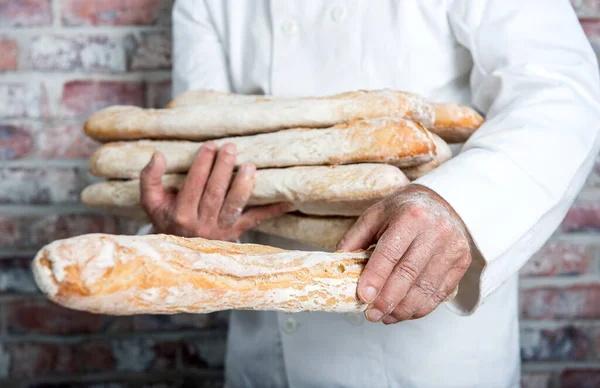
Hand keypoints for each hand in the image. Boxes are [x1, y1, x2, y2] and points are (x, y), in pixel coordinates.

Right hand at [139, 142, 291, 240]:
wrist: (178, 252)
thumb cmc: (166, 218)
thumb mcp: (151, 201)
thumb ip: (150, 178)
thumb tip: (158, 155)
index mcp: (180, 215)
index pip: (193, 185)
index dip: (202, 165)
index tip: (210, 146)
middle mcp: (202, 224)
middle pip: (215, 194)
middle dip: (224, 169)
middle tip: (231, 148)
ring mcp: (222, 230)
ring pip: (235, 207)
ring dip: (244, 186)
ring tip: (251, 166)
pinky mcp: (237, 232)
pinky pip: (256, 220)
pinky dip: (272, 210)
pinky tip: (287, 200)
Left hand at [337, 185, 471, 323]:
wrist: (442, 202)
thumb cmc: (402, 211)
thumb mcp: (375, 216)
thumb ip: (355, 239)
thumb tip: (337, 266)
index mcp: (411, 216)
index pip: (390, 252)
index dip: (376, 277)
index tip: (362, 296)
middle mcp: (435, 230)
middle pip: (409, 274)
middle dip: (387, 300)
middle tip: (371, 315)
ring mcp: (452, 247)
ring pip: (425, 288)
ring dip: (403, 309)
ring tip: (385, 317)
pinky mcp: (462, 262)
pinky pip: (440, 293)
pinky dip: (420, 308)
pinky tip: (403, 312)